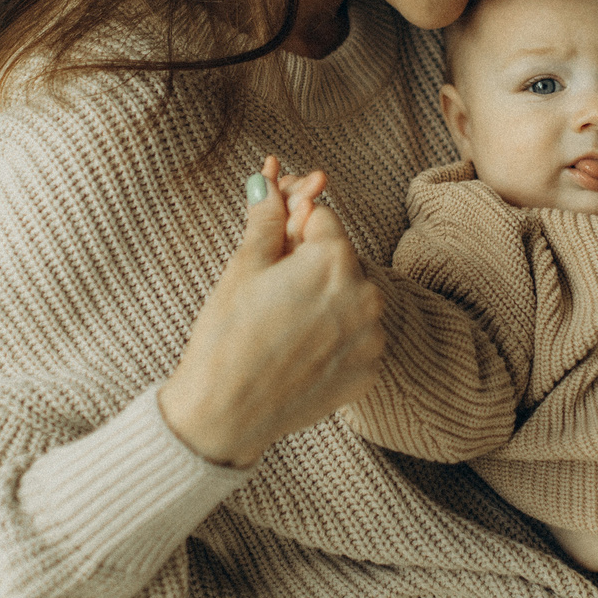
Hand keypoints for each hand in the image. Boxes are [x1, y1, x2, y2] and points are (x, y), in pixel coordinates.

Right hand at [158, 158, 383, 466]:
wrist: (224, 414)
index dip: (294, 226)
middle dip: (311, 263)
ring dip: (326, 300)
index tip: (274, 242)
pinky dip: (335, 337)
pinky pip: (357, 338)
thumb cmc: (227, 336)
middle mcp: (366, 296)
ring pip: (351, 299)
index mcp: (335, 260)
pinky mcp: (370, 372)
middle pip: (341, 259)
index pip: (323, 218)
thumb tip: (267, 183)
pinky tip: (299, 349)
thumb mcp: (243, 267)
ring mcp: (372, 338)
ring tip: (284, 322)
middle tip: (272, 290)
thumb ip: (266, 219)